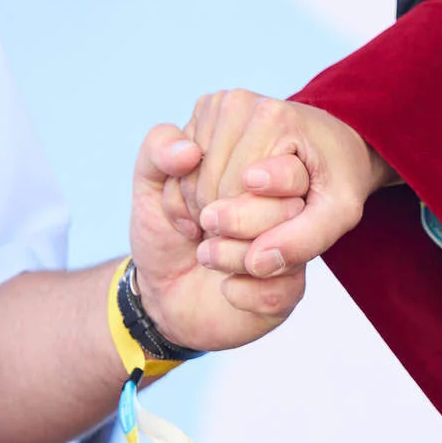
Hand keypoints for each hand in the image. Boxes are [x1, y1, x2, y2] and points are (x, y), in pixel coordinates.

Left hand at [126, 121, 304, 346]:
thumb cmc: (166, 232)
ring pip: (289, 245)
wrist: (161, 291)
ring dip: (236, 254)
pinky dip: (244, 292)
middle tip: (205, 223)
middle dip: (237, 218)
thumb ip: (158, 150)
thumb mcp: (150, 183)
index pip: (266, 164)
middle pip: (289, 204)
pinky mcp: (287, 291)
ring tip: (206, 255)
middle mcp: (284, 206)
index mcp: (258, 170)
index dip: (224, 182)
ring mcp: (291, 248)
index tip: (196, 201)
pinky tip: (226, 288)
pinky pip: (280, 289)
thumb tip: (189, 150)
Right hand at [182, 91, 392, 285]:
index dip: (257, 225)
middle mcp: (238, 104)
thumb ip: (303, 241)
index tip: (289, 211)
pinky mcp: (198, 115)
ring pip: (190, 185)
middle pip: (211, 192)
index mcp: (274, 119)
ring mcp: (213, 107)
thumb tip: (256, 262)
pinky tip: (216, 203)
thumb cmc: (333, 178)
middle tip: (264, 224)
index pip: (238, 196)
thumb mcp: (337, 216)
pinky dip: (187, 199)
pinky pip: (173, 171)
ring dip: (210, 214)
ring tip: (245, 212)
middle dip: (231, 225)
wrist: (329, 146)